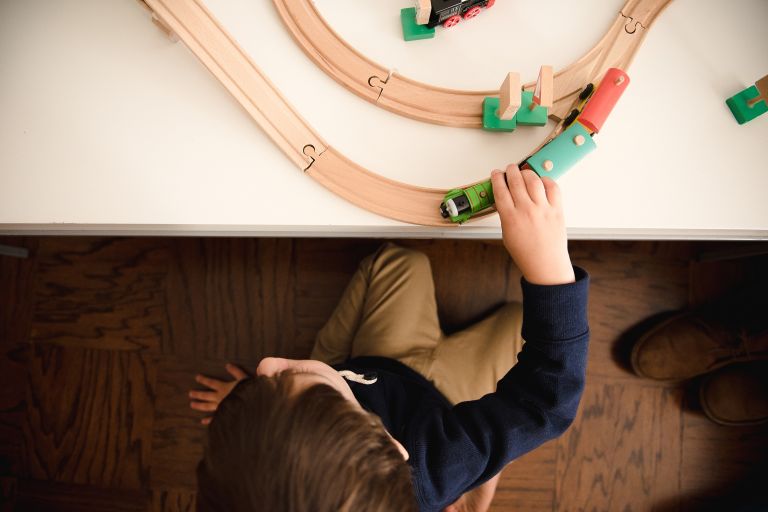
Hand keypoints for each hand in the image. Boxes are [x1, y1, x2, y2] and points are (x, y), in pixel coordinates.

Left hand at [189, 363, 248, 424]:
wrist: (250, 406)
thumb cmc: (247, 392)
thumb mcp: (243, 378)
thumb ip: (236, 371)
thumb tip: (228, 364)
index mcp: (224, 388)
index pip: (211, 383)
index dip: (204, 380)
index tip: (196, 377)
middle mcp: (219, 398)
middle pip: (206, 395)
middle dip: (198, 394)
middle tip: (190, 393)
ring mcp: (220, 407)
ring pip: (207, 406)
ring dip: (199, 405)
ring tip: (191, 405)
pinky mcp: (224, 415)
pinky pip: (214, 418)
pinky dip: (208, 420)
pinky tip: (202, 421)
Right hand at [491, 164, 574, 284]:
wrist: (545, 264)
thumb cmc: (525, 253)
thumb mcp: (507, 234)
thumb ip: (505, 214)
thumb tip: (503, 198)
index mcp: (510, 218)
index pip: (500, 190)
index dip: (496, 178)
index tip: (496, 174)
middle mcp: (526, 210)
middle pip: (516, 181)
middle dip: (510, 171)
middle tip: (509, 169)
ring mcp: (543, 209)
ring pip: (533, 180)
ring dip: (526, 172)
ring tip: (523, 172)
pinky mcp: (557, 210)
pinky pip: (553, 187)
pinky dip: (546, 180)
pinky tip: (541, 181)